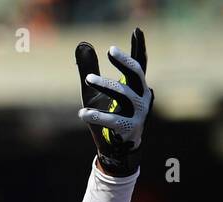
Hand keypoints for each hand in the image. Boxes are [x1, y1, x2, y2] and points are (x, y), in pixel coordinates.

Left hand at [76, 28, 151, 176]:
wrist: (115, 149)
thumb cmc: (106, 117)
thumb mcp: (93, 92)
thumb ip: (88, 70)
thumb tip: (82, 45)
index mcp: (136, 87)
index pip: (139, 65)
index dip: (139, 48)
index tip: (136, 31)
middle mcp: (141, 97)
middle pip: (137, 74)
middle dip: (125, 62)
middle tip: (110, 50)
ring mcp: (138, 113)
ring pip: (124, 95)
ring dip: (106, 85)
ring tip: (88, 79)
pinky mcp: (129, 129)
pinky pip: (113, 120)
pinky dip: (97, 116)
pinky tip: (82, 113)